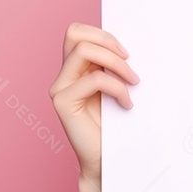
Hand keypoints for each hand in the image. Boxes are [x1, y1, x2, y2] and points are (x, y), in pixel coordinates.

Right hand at [48, 22, 139, 178]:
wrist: (107, 159)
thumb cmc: (115, 124)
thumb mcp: (115, 87)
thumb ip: (112, 66)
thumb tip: (127, 46)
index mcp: (74, 68)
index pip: (77, 32)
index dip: (102, 35)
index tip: (126, 53)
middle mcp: (63, 75)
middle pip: (75, 34)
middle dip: (108, 42)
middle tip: (129, 61)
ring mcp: (59, 88)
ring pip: (84, 51)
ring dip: (115, 63)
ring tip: (133, 81)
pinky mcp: (62, 102)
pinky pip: (94, 79)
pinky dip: (117, 87)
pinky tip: (127, 103)